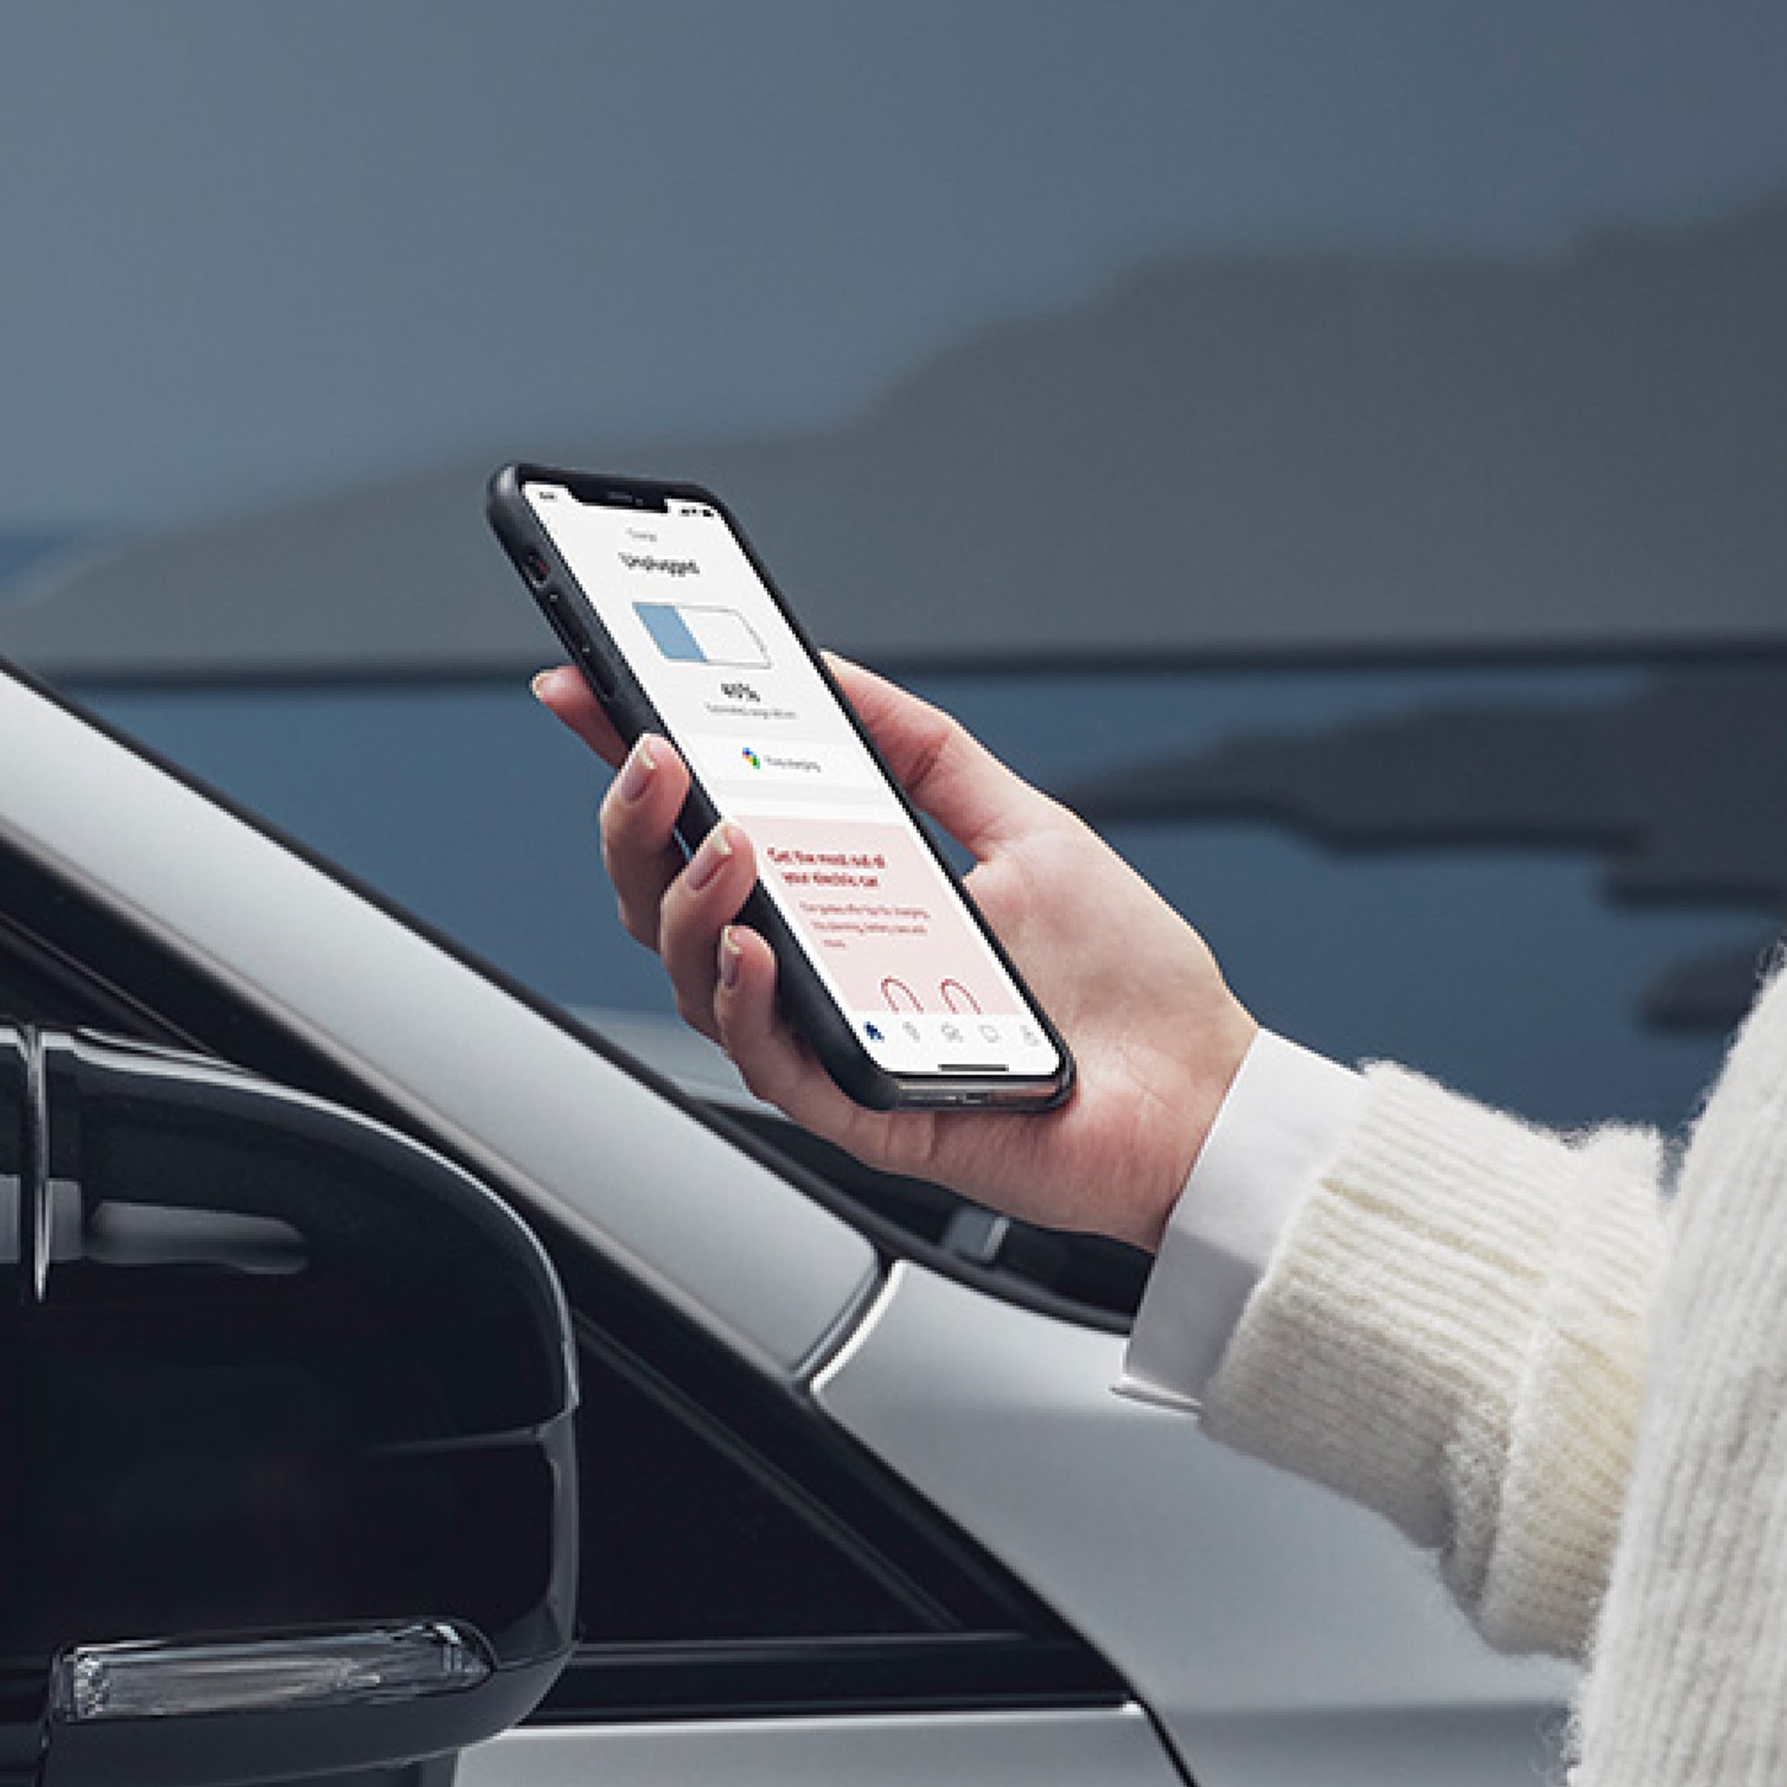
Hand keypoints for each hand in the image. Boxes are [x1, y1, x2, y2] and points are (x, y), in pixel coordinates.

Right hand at [536, 658, 1257, 1253]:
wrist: (1203, 1092)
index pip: (707, 829)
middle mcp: (824, 975)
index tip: (582, 689)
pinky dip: (747, 1002)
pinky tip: (758, 945)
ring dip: (690, 901)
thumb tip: (834, 671)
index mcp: (847, 905)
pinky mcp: (866, 1116)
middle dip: (636, 823)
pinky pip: (771, 1067)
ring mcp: (836, 1044)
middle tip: (650, 752)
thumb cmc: (1127, 982)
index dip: (633, 766)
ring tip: (729, 838)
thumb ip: (925, 750)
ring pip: (701, 983)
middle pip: (670, 907)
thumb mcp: (1023, 823)